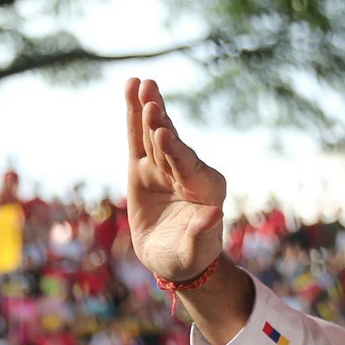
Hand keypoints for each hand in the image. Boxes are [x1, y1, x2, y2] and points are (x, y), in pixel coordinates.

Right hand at [124, 79, 226, 282]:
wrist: (175, 261)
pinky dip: (133, 114)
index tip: (162, 134)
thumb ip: (201, 236)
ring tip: (141, 83)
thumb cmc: (188, 258)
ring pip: (154, 134)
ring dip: (147, 108)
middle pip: (172, 143)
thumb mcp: (193, 254)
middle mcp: (188, 171)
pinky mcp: (144, 167)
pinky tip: (131, 86)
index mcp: (207, 189)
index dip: (175, 151)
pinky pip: (137, 137)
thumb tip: (214, 215)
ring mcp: (165, 166)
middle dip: (160, 122)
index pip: (188, 167)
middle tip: (151, 99)